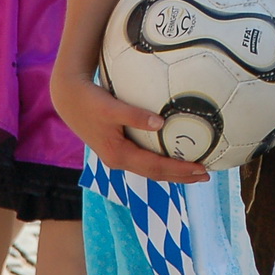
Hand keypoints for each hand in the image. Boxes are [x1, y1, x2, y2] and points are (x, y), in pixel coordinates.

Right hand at [51, 65, 210, 184]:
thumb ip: (134, 115)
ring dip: (173, 171)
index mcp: (119, 155)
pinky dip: (161, 161)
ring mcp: (117, 156)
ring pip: (150, 169)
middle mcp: (119, 160)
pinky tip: (172, 154)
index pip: (156, 168)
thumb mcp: (110, 107)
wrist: (68, 98)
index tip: (202, 169)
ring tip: (195, 170)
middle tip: (207, 175)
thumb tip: (160, 123)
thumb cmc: (89, 101)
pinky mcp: (117, 148)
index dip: (180, 171)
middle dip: (181, 176)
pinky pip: (144, 159)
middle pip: (156, 174)